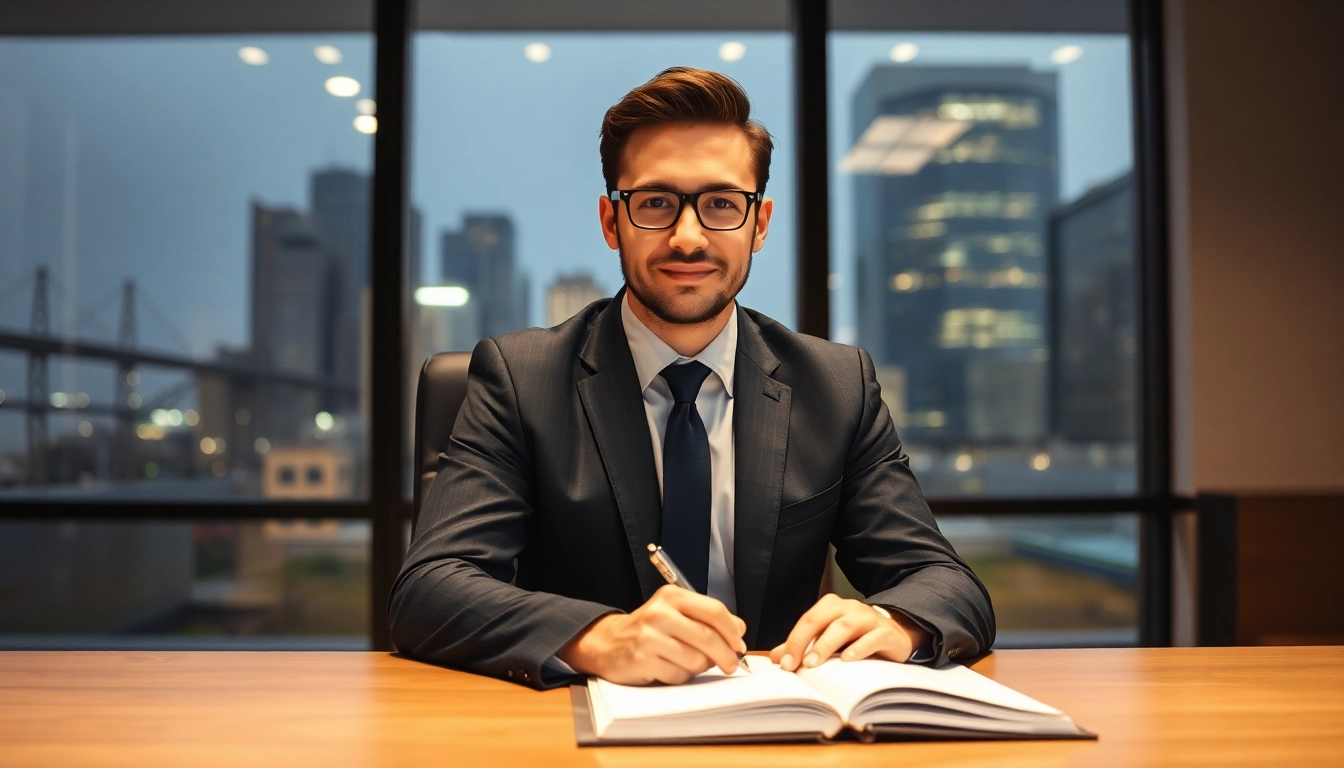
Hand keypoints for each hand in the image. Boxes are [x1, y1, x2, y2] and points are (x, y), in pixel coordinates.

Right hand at [558, 585, 746, 684]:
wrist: (608, 642)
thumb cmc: (649, 628)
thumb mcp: (676, 612)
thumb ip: (707, 618)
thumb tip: (739, 629)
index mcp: (671, 596)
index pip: (714, 610)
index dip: (732, 630)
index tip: (739, 643)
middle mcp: (659, 613)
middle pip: (708, 637)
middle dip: (726, 655)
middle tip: (730, 664)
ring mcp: (649, 637)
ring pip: (696, 660)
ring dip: (700, 667)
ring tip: (689, 662)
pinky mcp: (642, 660)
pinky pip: (678, 675)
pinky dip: (681, 676)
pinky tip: (671, 668)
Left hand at [769, 593, 928, 671]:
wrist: (896, 634)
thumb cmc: (857, 637)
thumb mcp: (828, 639)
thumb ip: (803, 646)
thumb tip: (777, 657)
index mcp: (831, 606)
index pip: (807, 620)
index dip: (793, 641)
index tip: (784, 664)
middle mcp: (848, 607)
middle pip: (821, 619)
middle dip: (804, 641)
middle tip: (795, 664)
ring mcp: (868, 618)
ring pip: (844, 626)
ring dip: (826, 645)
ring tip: (813, 663)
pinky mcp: (886, 632)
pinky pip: (872, 638)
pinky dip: (858, 648)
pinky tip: (847, 660)